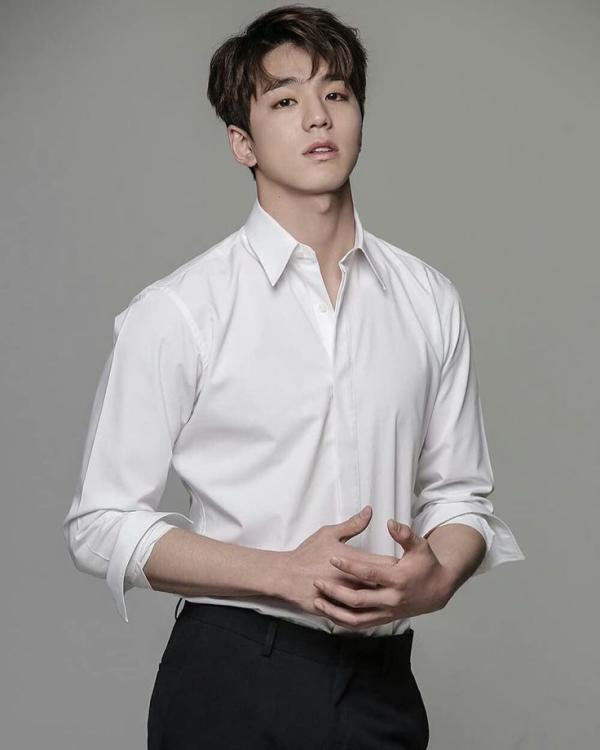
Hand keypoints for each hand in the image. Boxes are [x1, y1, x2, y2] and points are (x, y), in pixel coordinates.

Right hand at [277, 505, 397, 616]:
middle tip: (403, 580)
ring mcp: (346, 597)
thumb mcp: (329, 533)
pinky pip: (358, 616)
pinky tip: (375, 610)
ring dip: (384, 598)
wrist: (286, 575)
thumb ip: (353, 524)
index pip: (385, 564)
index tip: (404, 563)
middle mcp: (353, 580)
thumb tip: (370, 511)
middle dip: (394, 582)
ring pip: (374, 602)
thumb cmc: (307, 553)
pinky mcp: (338, 611)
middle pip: (384, 584)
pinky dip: (368, 613)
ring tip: (392, 594)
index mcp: (354, 560)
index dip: (398, 564)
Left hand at [311, 519, 455, 629]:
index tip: (332, 558)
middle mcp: (391, 600)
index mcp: (398, 580)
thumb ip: (404, 534)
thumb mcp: (420, 546)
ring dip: (335, 611)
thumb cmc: (427, 565)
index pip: (369, 574)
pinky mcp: (384, 620)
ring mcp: (387, 613)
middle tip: (317, 581)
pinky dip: (344, 621)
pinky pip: (360, 625)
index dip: (350, 566)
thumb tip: (389, 522)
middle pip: (358, 599)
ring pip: (356, 618)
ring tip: (318, 600)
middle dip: (335, 591)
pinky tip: (330, 612)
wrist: (437, 591)